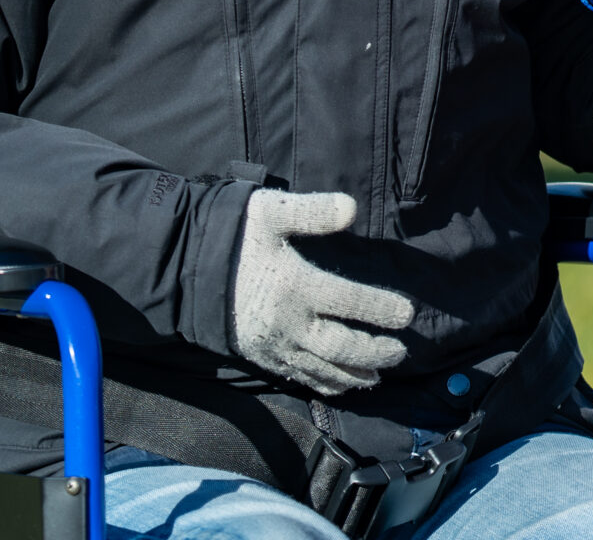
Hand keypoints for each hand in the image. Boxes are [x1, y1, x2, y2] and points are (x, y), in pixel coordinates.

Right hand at [231, 190, 415, 394]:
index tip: (407, 313)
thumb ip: (311, 211)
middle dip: (374, 351)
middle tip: (400, 352)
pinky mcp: (260, 357)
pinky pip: (298, 377)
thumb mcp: (269, 213)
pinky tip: (341, 385)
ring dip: (354, 374)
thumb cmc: (233, 237)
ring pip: (322, 368)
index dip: (381, 309)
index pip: (350, 301)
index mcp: (296, 286)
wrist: (185, 270)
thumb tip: (351, 207)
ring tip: (379, 375)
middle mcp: (288, 322)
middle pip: (341, 346)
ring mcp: (274, 345)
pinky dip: (324, 384)